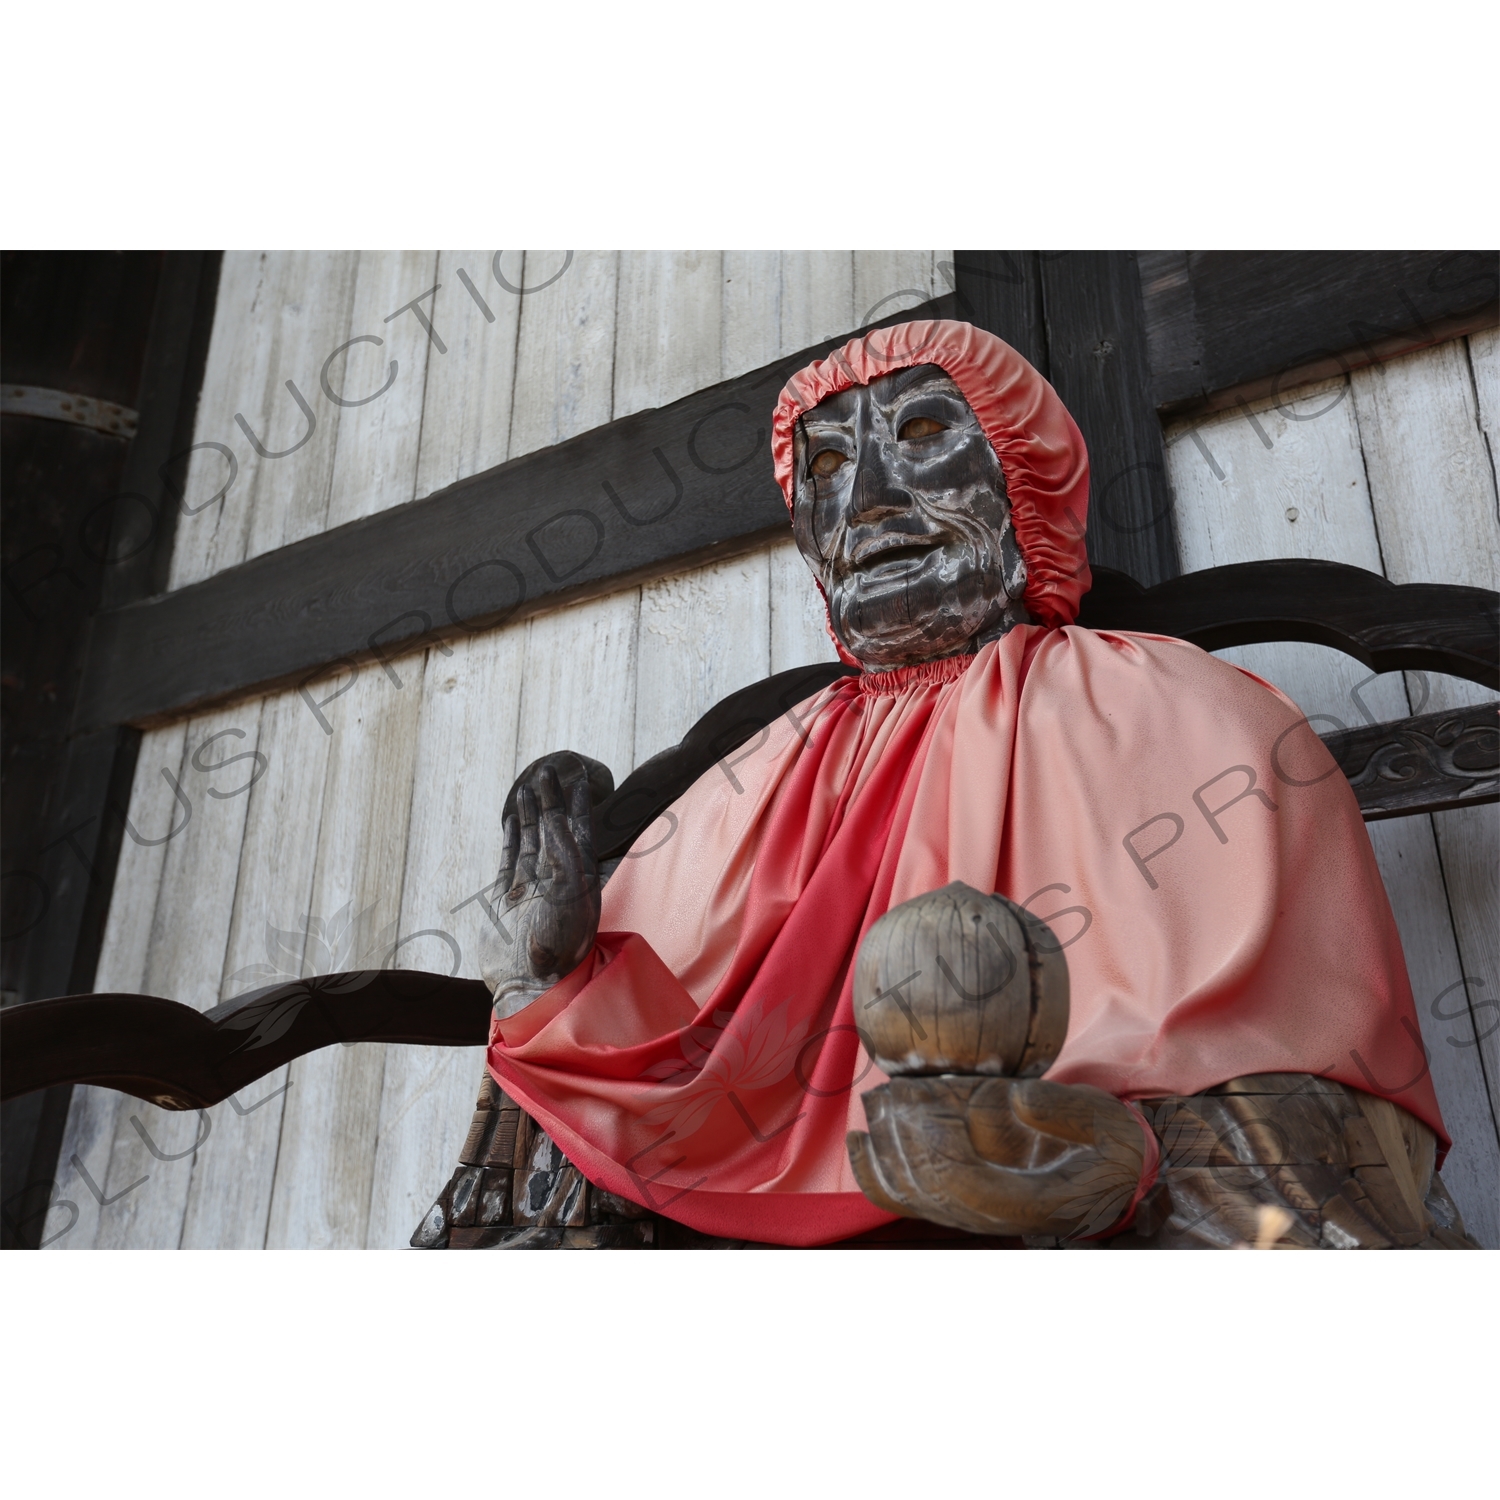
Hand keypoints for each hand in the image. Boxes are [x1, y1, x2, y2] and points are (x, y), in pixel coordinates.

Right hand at [481, 752, 611, 1016]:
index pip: (581, 828)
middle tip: (549, 769)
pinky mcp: (505, 898)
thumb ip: (563, 852)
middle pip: (555, 829)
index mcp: (580, 877)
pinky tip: (514, 818)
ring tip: (531, 785)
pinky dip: (512, 835)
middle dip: (553, 799)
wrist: (529, 984)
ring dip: (532, 812)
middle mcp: (557, 880)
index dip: (579, 800)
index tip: (579, 773)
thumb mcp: (569, 892)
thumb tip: (559, 818)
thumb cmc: (559, 944)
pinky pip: (510, 857)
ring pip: (532, 839)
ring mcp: (530, 887)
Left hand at [848, 1076, 1147, 1239]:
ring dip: (882, 1149)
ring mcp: (969, 1210)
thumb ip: (1063, 1111)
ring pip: (908, 1192)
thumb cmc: (1108, 1150)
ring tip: (875, 1104)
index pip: (964, 1184)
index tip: (923, 1106)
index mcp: (1027, 1201)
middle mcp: (991, 1213)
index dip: (936, 1147)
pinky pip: (904, 1195)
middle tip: (887, 1097)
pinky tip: (857, 1141)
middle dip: (900, 1139)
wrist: (1113, 1181)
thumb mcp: (1105, 1124)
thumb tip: (1016, 1098)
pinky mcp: (956, 1199)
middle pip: (927, 1186)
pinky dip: (873, 1170)